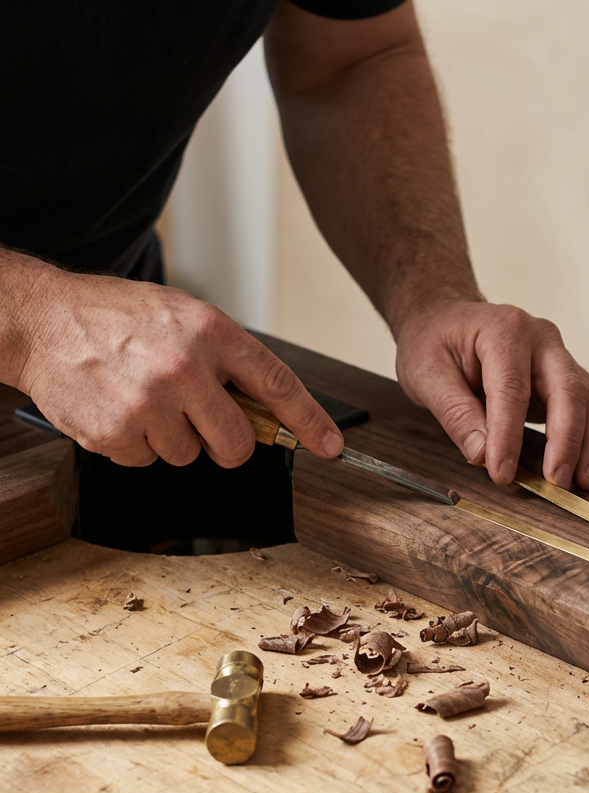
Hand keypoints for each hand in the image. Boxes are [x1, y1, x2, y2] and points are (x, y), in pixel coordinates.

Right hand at [3, 253, 343, 467]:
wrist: (41, 319)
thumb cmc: (116, 318)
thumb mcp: (183, 318)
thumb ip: (227, 361)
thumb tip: (265, 413)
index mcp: (210, 332)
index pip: (277, 384)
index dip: (309, 421)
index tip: (330, 445)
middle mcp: (184, 367)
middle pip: (235, 443)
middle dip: (223, 443)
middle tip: (198, 422)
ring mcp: (149, 403)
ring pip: (187, 456)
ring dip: (170, 438)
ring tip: (141, 398)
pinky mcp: (116, 432)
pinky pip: (146, 462)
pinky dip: (135, 444)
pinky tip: (119, 409)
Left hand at [394, 300, 588, 488]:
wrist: (445, 320)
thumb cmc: (434, 344)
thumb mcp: (427, 374)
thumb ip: (454, 413)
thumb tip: (482, 455)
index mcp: (505, 330)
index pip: (512, 389)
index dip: (509, 436)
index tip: (502, 474)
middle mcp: (542, 339)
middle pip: (568, 390)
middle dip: (567, 442)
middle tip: (559, 483)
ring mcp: (559, 357)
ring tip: (588, 482)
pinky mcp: (567, 378)